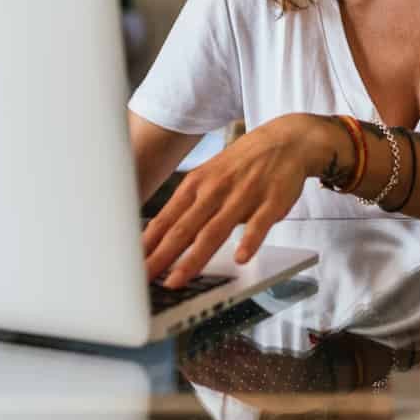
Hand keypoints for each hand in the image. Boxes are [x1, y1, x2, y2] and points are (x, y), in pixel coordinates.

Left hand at [142, 113, 340, 287]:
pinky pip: (259, 224)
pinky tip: (240, 258)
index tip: (132, 265)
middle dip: (162, 256)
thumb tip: (159, 236)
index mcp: (196, 184)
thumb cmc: (243, 163)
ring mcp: (243, 195)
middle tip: (144, 279)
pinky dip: (249, 241)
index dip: (148, 244)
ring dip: (194, 257)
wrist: (286, 139)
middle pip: (184, 228)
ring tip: (178, 280)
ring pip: (214, 230)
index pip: (166, 219)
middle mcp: (215, 189)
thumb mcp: (209, 176)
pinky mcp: (271, 201)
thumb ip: (189, 206)